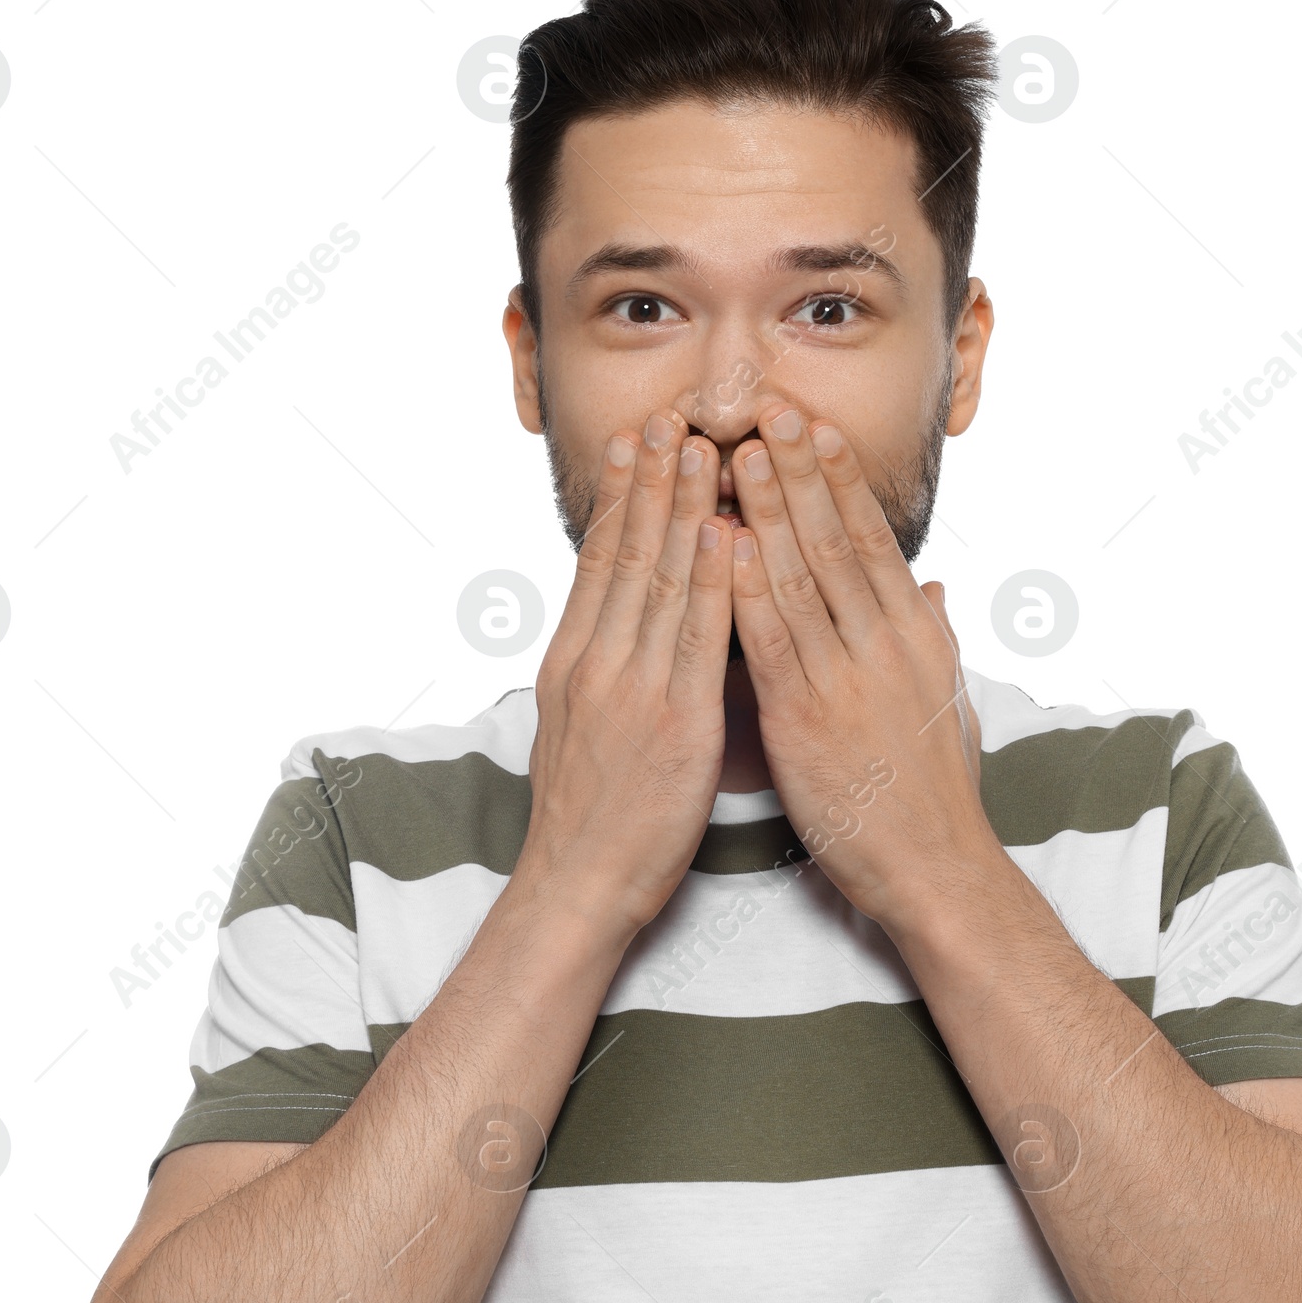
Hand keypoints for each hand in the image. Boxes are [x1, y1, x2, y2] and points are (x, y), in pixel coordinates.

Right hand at [515, 410, 731, 940]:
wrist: (578, 886)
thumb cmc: (588, 822)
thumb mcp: (578, 732)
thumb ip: (603, 677)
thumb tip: (617, 639)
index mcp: (573, 664)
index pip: (601, 563)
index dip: (624, 499)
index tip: (640, 446)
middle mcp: (597, 664)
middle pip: (628, 555)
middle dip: (651, 481)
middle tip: (669, 417)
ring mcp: (632, 690)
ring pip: (661, 580)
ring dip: (684, 509)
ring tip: (700, 447)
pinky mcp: (673, 723)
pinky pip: (698, 639)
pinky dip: (714, 581)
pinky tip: (728, 535)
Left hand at [724, 403, 1002, 932]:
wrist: (937, 868)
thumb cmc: (936, 795)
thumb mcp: (949, 703)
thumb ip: (935, 639)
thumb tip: (933, 589)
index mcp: (917, 636)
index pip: (871, 540)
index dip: (838, 480)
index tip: (813, 429)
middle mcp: (886, 644)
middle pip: (835, 539)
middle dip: (799, 469)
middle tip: (768, 409)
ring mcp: (847, 678)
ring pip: (800, 575)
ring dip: (764, 510)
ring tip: (736, 453)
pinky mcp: (808, 720)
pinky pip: (771, 640)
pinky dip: (744, 587)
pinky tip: (722, 545)